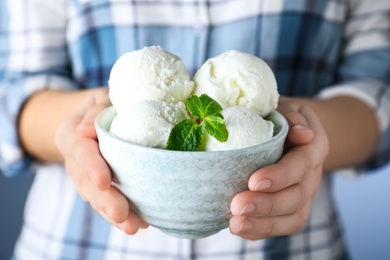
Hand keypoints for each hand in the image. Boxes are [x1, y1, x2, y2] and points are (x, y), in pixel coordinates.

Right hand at [55, 87, 146, 233]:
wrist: (92, 118)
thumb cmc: (103, 104)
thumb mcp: (100, 98)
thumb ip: (96, 110)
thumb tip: (87, 130)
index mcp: (71, 133)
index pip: (80, 150)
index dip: (91, 166)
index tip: (105, 181)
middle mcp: (74, 158)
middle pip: (86, 182)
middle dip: (105, 200)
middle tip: (123, 215)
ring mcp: (84, 175)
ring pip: (95, 197)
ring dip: (113, 213)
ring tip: (133, 226)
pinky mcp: (97, 186)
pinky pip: (105, 202)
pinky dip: (120, 214)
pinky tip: (140, 222)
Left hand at [229, 97, 328, 239]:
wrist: (295, 134)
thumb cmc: (283, 117)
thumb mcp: (287, 107)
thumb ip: (291, 115)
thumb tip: (302, 134)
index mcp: (313, 148)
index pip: (300, 165)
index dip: (280, 176)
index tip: (254, 181)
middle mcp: (312, 175)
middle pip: (296, 196)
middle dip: (266, 204)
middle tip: (237, 206)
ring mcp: (303, 195)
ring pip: (291, 216)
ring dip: (263, 224)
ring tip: (235, 224)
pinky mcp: (291, 208)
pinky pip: (282, 225)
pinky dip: (261, 230)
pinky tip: (240, 229)